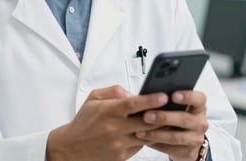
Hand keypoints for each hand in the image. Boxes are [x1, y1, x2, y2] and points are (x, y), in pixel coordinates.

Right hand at [46, 85, 167, 160]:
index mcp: (108, 111)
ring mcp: (119, 144)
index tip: (163, 95)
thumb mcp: (93, 98)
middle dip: (161, 115)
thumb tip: (132, 93)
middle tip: (173, 107)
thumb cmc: (84, 121)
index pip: (132, 104)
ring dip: (156, 127)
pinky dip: (145, 137)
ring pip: (146, 135)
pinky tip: (147, 130)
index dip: (150, 100)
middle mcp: (114, 128)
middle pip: (145, 122)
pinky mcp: (122, 156)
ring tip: (165, 118)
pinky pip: (140, 145)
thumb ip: (113, 91)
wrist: (72, 147)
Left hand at [135, 90, 208, 160]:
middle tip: (147, 115)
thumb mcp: (175, 104)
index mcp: (198, 106)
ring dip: (157, 133)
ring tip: (141, 130)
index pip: (199, 98)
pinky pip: (171, 148)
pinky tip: (145, 138)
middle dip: (164, 117)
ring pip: (177, 136)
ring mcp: (196, 138)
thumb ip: (167, 99)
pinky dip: (156, 143)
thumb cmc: (176, 114)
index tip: (173, 95)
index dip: (187, 96)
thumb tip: (149, 94)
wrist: (184, 138)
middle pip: (184, 119)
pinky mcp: (189, 152)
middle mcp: (200, 122)